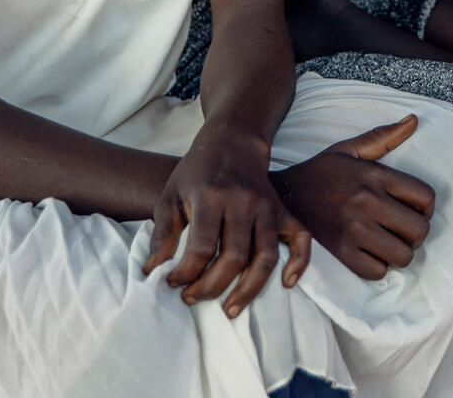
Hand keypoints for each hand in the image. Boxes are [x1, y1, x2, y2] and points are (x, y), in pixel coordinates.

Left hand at [144, 126, 311, 317]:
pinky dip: (300, 262)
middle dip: (211, 287)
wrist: (232, 142)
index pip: (202, 247)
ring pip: (265, 256)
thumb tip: (152, 271)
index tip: (172, 283)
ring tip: (230, 309)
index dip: (186, 273)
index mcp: (212, 196)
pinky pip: (300, 238)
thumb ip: (162, 233)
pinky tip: (287, 283)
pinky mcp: (282, 210)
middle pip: (235, 257)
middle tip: (193, 299)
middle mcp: (244, 201)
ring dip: (249, 289)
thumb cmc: (196, 173)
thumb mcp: (170, 196)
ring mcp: (267, 206)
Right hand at [272, 114, 435, 279]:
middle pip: (419, 230)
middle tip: (403, 228)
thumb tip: (414, 120)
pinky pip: (378, 272)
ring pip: (403, 255)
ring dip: (400, 251)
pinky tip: (370, 252)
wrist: (284, 196)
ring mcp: (354, 230)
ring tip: (388, 241)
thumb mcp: (351, 149)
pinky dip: (379, 266)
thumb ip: (384, 137)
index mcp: (374, 176)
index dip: (427, 206)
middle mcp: (367, 203)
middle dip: (417, 232)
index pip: (426, 197)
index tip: (416, 209)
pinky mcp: (341, 253)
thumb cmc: (321, 172)